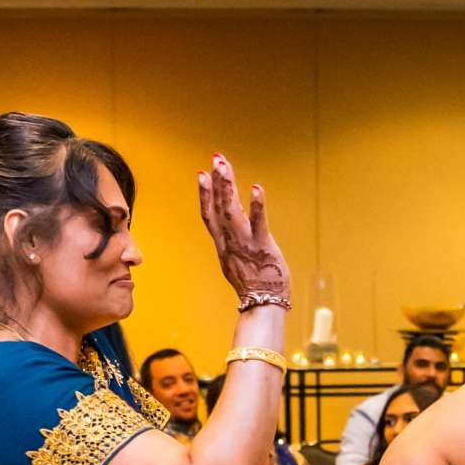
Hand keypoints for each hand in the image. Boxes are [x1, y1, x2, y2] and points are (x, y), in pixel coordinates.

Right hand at [196, 153, 288, 301]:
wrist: (263, 306)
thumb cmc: (253, 285)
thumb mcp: (236, 261)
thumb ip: (231, 241)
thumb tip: (229, 227)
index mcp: (223, 245)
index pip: (209, 215)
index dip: (204, 194)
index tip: (201, 173)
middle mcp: (229, 242)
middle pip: (218, 207)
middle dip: (216, 182)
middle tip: (216, 159)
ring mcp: (244, 244)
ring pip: (231, 211)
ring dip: (228, 187)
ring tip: (225, 166)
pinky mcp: (262, 247)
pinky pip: (258, 223)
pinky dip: (256, 206)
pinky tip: (256, 188)